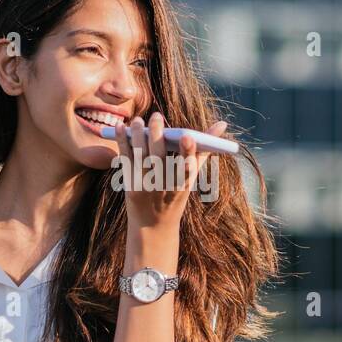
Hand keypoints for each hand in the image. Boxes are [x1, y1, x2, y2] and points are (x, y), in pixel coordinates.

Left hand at [112, 111, 226, 232]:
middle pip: (160, 157)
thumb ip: (204, 149)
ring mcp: (146, 186)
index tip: (187, 136)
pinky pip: (126, 160)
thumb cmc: (175, 195)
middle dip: (157, 134)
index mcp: (184, 183)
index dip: (188, 152)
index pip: (188, 167)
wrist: (152, 225)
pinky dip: (122, 143)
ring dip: (138, 135)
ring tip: (137, 120)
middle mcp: (165, 185)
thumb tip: (222, 124)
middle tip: (156, 116)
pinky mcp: (131, 185)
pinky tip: (120, 128)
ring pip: (141, 156)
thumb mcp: (192, 176)